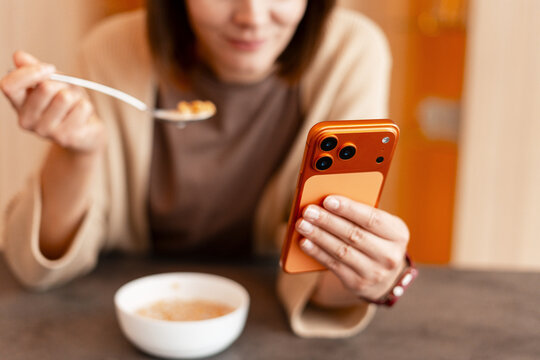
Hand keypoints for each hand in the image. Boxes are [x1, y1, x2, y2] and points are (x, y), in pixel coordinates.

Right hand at [0, 51, 104, 153]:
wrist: (86, 132)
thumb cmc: (67, 104)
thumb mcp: (53, 82)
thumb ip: (36, 69)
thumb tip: (18, 56)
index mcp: (18, 104)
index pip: (9, 85)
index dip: (29, 72)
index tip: (49, 68)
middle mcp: (27, 120)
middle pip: (45, 88)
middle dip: (62, 83)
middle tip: (67, 91)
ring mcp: (45, 131)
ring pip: (65, 97)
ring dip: (76, 96)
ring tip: (74, 105)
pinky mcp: (65, 138)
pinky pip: (82, 108)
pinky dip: (86, 106)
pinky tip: (82, 117)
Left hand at [295, 195, 409, 304]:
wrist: (385, 277)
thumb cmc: (376, 239)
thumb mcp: (379, 227)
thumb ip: (360, 214)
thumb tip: (327, 202)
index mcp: (398, 233)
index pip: (372, 219)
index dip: (349, 209)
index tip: (328, 200)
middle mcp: (390, 255)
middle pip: (354, 235)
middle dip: (328, 221)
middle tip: (308, 211)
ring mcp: (375, 272)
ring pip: (341, 251)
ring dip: (318, 236)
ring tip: (302, 224)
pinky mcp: (358, 284)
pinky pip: (334, 265)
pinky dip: (317, 252)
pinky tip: (304, 242)